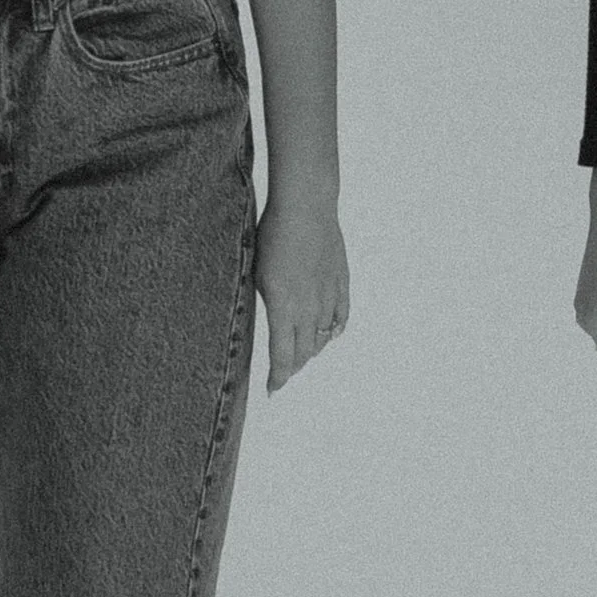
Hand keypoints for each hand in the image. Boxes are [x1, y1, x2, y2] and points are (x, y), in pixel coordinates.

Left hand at [257, 194, 348, 393]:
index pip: (283, 356)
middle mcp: (309, 308)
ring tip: (302, 354)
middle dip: (292, 366)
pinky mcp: (341, 283)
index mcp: (283, 307)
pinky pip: (341, 317)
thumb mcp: (256, 273)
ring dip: (312, 350)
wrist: (305, 206)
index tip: (273, 390)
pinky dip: (333, 330)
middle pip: (304, 351)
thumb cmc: (272, 234)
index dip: (278, 377)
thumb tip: (269, 324)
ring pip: (323, 337)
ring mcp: (328, 296)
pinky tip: (328, 335)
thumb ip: (265, 304)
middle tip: (283, 372)